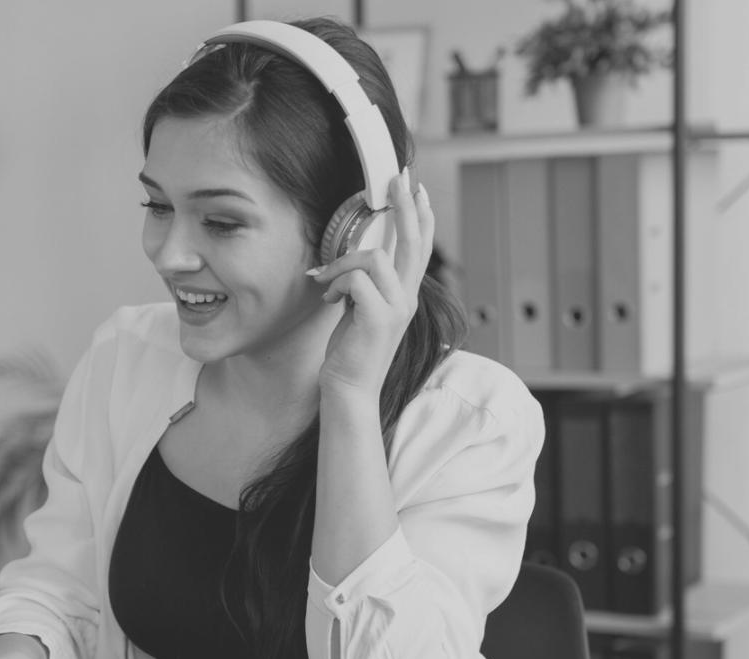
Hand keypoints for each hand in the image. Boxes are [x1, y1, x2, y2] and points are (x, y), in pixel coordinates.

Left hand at [311, 171, 433, 398]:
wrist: (349, 389)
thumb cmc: (350, 352)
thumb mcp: (359, 310)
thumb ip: (364, 285)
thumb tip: (351, 260)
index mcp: (404, 294)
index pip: (419, 248)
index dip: (420, 217)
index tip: (414, 189)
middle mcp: (407, 298)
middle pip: (412, 242)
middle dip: (404, 207)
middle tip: (396, 179)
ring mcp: (396, 307)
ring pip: (374, 258)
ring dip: (343, 263)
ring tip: (327, 283)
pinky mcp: (379, 317)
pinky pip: (356, 279)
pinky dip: (336, 283)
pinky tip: (329, 300)